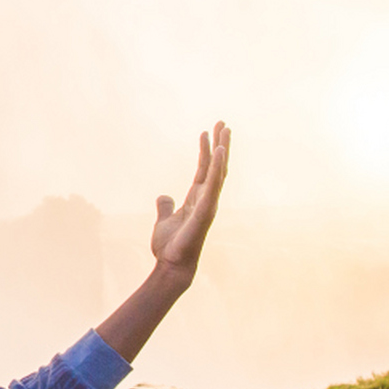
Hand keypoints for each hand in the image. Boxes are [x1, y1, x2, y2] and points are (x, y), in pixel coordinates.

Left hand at [149, 122, 229, 278]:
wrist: (171, 265)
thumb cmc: (170, 247)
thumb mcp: (163, 220)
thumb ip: (165, 207)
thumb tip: (164, 196)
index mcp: (197, 199)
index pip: (204, 169)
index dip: (206, 151)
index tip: (207, 131)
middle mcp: (206, 199)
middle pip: (216, 166)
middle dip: (219, 144)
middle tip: (223, 123)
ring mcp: (208, 204)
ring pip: (219, 171)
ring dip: (222, 149)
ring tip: (224, 129)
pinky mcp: (206, 210)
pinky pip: (213, 184)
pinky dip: (217, 167)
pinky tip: (219, 150)